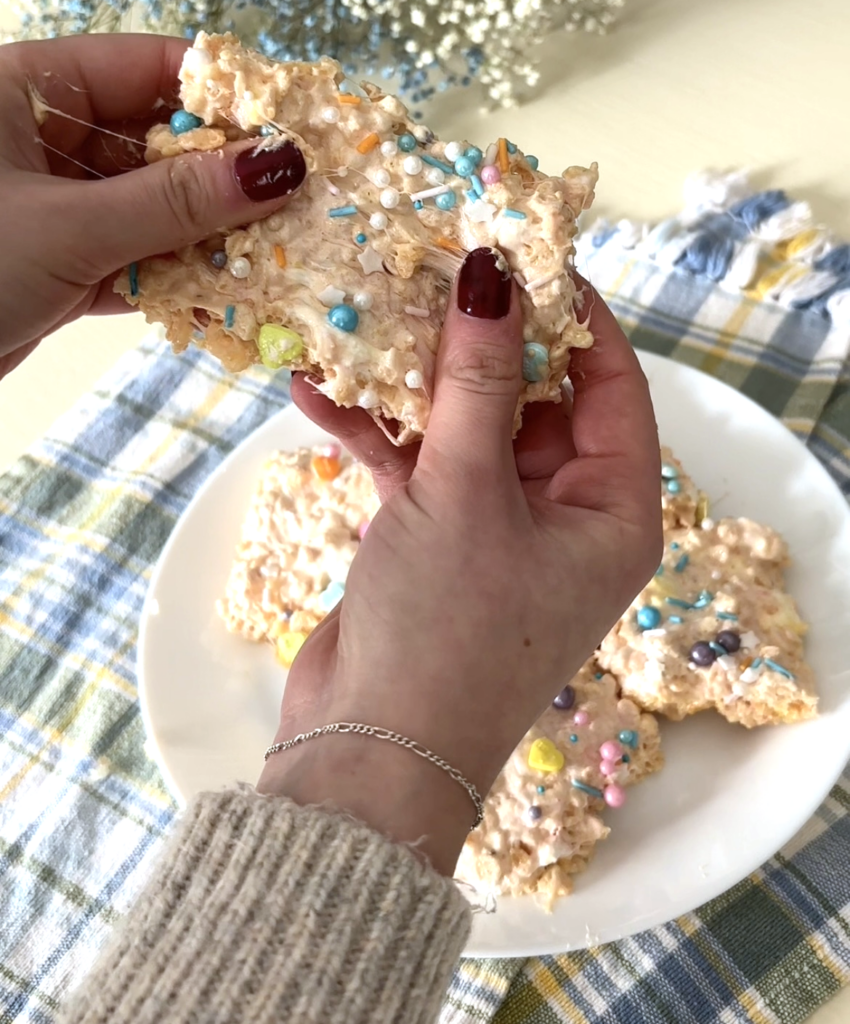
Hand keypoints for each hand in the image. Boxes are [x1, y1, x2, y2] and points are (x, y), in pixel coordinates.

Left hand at [0, 34, 306, 377]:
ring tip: (272, 255)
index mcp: (26, 90)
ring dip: (206, 237)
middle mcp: (41, 139)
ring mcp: (52, 204)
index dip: (222, 95)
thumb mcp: (73, 228)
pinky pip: (133, 258)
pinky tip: (222, 295)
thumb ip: (177, 201)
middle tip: (293, 203)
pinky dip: (173, 279)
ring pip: (151, 207)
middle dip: (223, 178)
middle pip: (156, 142)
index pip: (145, 68)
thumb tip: (276, 168)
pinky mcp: (58, 263)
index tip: (289, 129)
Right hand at [258, 251, 661, 873]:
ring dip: (413, 386)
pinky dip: (376, 435)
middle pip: (532, 398)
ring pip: (466, 426)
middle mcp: (565, 515)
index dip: (574, 313)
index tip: (523, 250)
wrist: (370, 750)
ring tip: (361, 323)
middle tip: (429, 273)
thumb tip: (492, 274)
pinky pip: (417, 465)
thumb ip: (477, 380)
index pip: (612, 385)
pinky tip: (317, 396)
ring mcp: (498, 527)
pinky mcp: (437, 538)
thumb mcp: (465, 491)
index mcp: (611, 510)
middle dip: (477, 343)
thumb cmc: (444, 630)